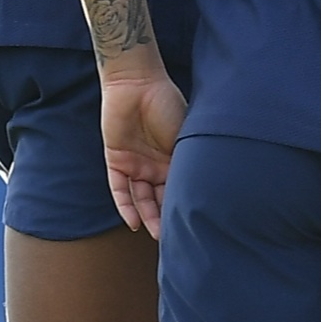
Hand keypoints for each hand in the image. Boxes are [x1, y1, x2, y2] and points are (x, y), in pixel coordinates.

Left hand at [100, 65, 186, 236]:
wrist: (138, 83)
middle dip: (166, 218)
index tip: (194, 225)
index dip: (183, 207)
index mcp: (175, 159)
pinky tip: (133, 222)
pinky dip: (125, 205)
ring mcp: (136, 164)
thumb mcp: (184, 138)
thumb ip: (187, 163)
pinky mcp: (117, 160)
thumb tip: (203, 191)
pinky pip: (119, 189)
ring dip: (147, 215)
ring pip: (140, 198)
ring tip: (156, 233)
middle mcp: (156, 165)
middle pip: (160, 198)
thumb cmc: (167, 105)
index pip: (179, 189)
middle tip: (175, 238)